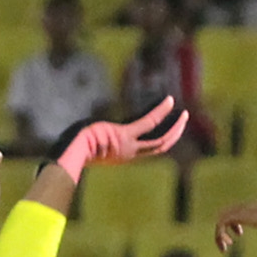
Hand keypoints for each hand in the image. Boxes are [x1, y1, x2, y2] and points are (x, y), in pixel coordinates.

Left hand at [46, 97, 188, 181]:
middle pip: (160, 147)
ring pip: (160, 138)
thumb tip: (83, 137)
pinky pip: (148, 123)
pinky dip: (160, 111)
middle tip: (183, 122)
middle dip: (174, 135)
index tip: (168, 131)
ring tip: (184, 114)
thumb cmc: (76, 147)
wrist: (73, 151)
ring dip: (174, 126)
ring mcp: (130, 146)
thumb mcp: (89, 145)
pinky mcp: (126, 135)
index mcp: (123, 155)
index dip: (161, 141)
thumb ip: (93, 142)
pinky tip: (169, 102)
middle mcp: (130, 153)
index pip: (148, 149)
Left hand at [216, 201, 256, 253]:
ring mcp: (243, 211)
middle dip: (223, 229)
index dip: (233, 224)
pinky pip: (222, 223)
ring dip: (219, 234)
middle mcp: (247, 208)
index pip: (235, 211)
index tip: (237, 236)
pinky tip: (228, 244)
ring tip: (224, 247)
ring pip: (221, 218)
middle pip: (226, 213)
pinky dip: (220, 234)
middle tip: (228, 244)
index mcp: (254, 210)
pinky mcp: (241, 216)